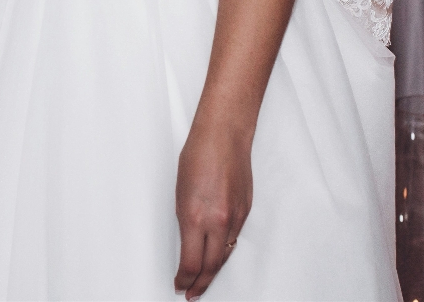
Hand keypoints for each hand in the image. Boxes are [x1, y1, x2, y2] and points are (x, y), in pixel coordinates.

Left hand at [174, 123, 252, 300]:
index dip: (184, 279)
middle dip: (200, 284)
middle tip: (191, 293)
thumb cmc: (197, 157)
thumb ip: (186, 221)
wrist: (224, 137)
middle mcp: (218, 222)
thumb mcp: (180, 194)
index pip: (191, 263)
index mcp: (195, 217)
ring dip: (213, 271)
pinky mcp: (245, 213)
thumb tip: (188, 242)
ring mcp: (234, 219)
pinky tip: (217, 258)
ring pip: (224, 255)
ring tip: (203, 281)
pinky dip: (224, 252)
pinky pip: (234, 240)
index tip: (178, 285)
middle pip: (210, 266)